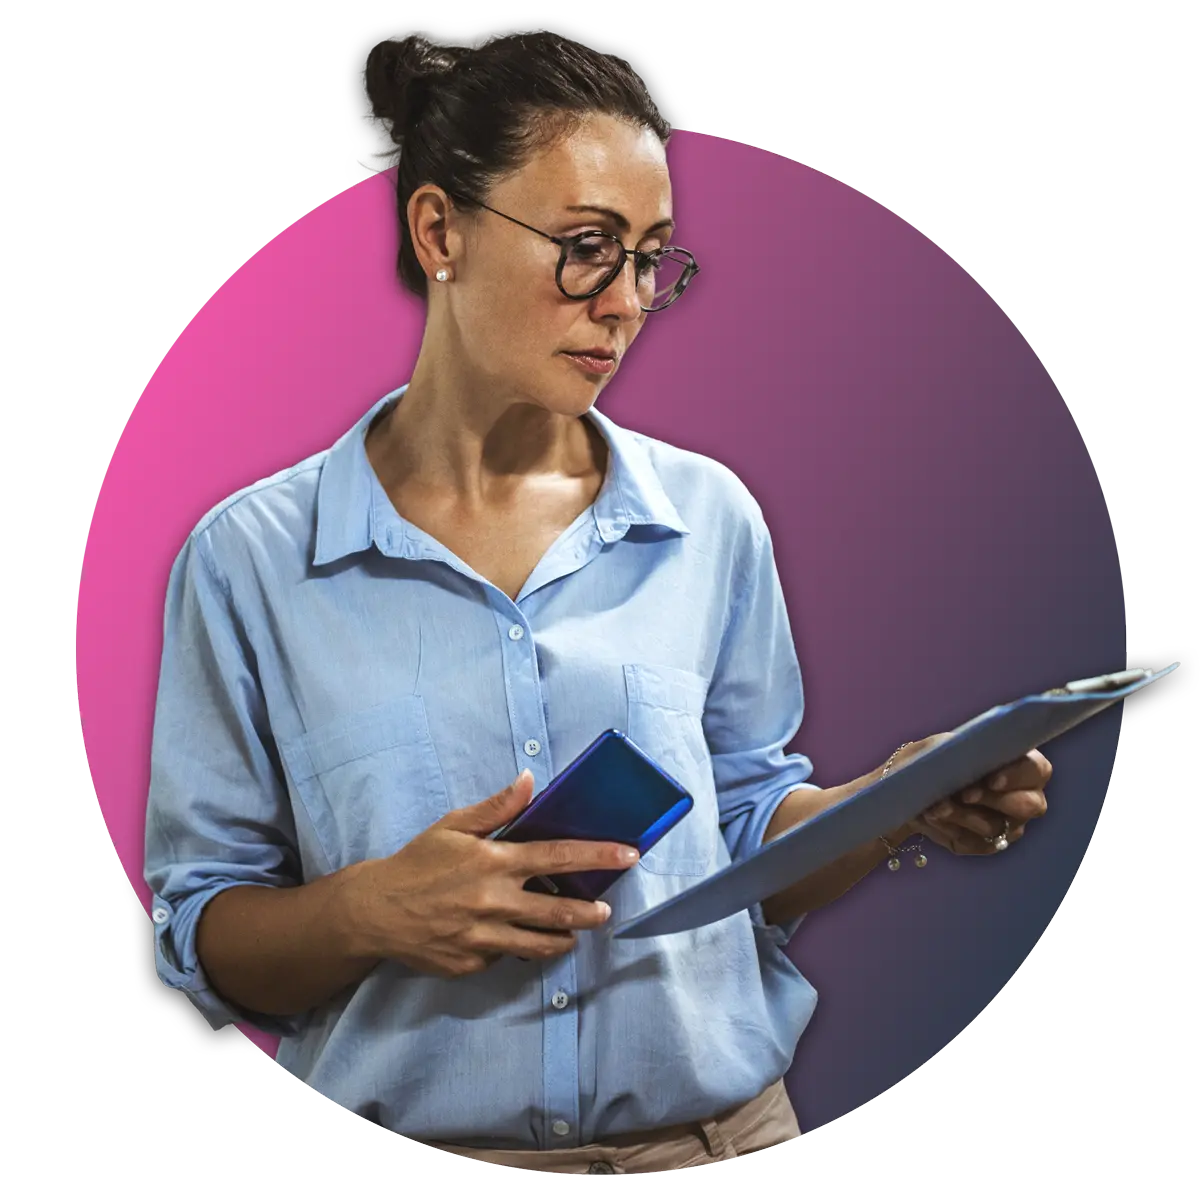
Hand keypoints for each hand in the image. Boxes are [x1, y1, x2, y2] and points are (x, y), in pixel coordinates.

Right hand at [342, 770, 637, 978]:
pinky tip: (514, 936)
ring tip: (574, 930)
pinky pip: (506, 956)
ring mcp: (484, 936)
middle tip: (605, 910)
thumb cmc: (417, 863)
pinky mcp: (472, 963)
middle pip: (560, 910)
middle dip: (591, 911)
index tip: (629, 855)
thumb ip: (496, 808)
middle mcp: (494, 901)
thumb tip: (529, 780)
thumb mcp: (453, 826)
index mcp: (494, 862)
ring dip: (564, 936)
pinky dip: (516, 946)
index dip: (598, 856)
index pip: (559, 857)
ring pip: (541, 943)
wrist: (375, 912)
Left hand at [886, 736, 1051, 855]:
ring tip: (935, 806)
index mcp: (1021, 765)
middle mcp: (1024, 798)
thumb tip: (964, 758)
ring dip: (961, 815)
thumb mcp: (944, 746)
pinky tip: (930, 816)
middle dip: (994, 800)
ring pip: (994, 827)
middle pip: (1028, 805)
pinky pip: (972, 842)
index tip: (992, 780)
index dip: (1017, 775)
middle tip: (964, 795)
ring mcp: (1008, 825)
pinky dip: (948, 828)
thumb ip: (960, 750)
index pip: (1036, 770)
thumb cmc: (937, 758)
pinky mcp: (985, 844)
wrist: (912, 784)